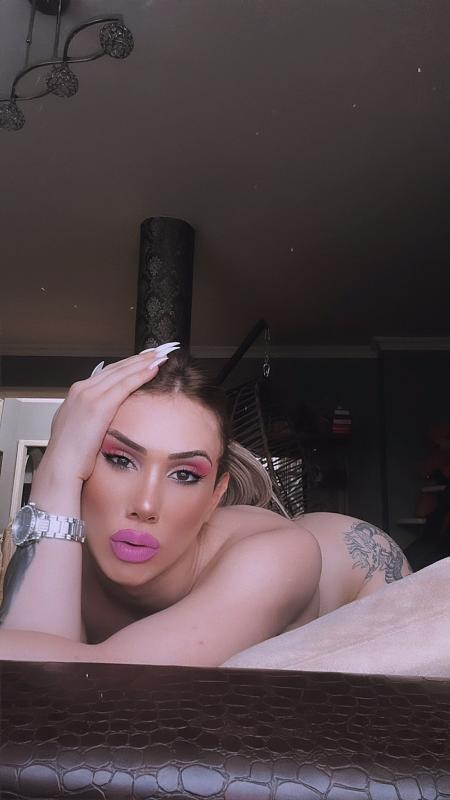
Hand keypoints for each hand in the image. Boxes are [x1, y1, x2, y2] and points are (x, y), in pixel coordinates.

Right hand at [30, 344, 178, 514]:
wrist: (60, 468)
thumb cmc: (71, 457)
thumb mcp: (78, 431)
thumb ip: (90, 418)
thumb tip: (103, 419)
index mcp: (76, 395)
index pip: (106, 373)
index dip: (126, 365)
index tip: (141, 359)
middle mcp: (81, 390)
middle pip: (115, 368)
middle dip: (137, 358)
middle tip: (156, 350)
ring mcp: (89, 395)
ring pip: (122, 372)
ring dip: (143, 362)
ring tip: (160, 355)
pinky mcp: (99, 405)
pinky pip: (125, 384)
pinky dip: (141, 374)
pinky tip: (154, 368)